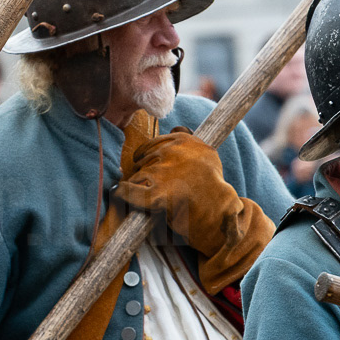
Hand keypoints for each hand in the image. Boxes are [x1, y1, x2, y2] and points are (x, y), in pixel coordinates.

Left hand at [113, 127, 273, 293]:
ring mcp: (162, 172)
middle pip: (143, 159)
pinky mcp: (156, 194)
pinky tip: (119, 193)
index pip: (153, 143)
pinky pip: (129, 191)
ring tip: (156, 196)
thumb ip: (188, 141)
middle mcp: (171, 152)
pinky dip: (123, 193)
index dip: (151, 156)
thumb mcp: (206, 155)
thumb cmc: (211, 185)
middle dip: (146, 170)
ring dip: (140, 184)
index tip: (154, 166)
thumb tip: (176, 127)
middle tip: (159, 184)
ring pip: (137, 174)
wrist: (220, 212)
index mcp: (183, 140)